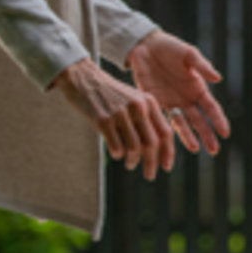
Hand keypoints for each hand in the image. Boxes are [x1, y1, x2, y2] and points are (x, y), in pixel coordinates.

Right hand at [50, 58, 173, 180]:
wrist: (83, 77)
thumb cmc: (109, 93)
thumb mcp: (134, 99)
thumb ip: (146, 118)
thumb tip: (156, 148)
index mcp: (149, 102)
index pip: (165, 132)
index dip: (168, 153)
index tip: (166, 166)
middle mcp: (138, 107)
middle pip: (152, 143)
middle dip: (152, 163)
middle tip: (150, 175)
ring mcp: (120, 113)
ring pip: (135, 147)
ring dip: (133, 161)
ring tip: (130, 164)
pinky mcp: (103, 119)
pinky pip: (116, 145)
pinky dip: (118, 154)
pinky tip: (117, 155)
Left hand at [126, 30, 230, 155]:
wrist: (145, 46)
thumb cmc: (170, 48)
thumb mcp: (189, 54)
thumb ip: (202, 66)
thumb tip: (218, 79)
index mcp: (198, 88)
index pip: (211, 108)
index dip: (218, 120)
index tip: (225, 133)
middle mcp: (186, 98)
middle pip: (199, 120)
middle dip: (207, 135)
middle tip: (214, 150)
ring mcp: (170, 102)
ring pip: (182, 123)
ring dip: (188, 136)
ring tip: (194, 149)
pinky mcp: (153, 102)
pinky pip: (160, 118)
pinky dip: (165, 129)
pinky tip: (168, 140)